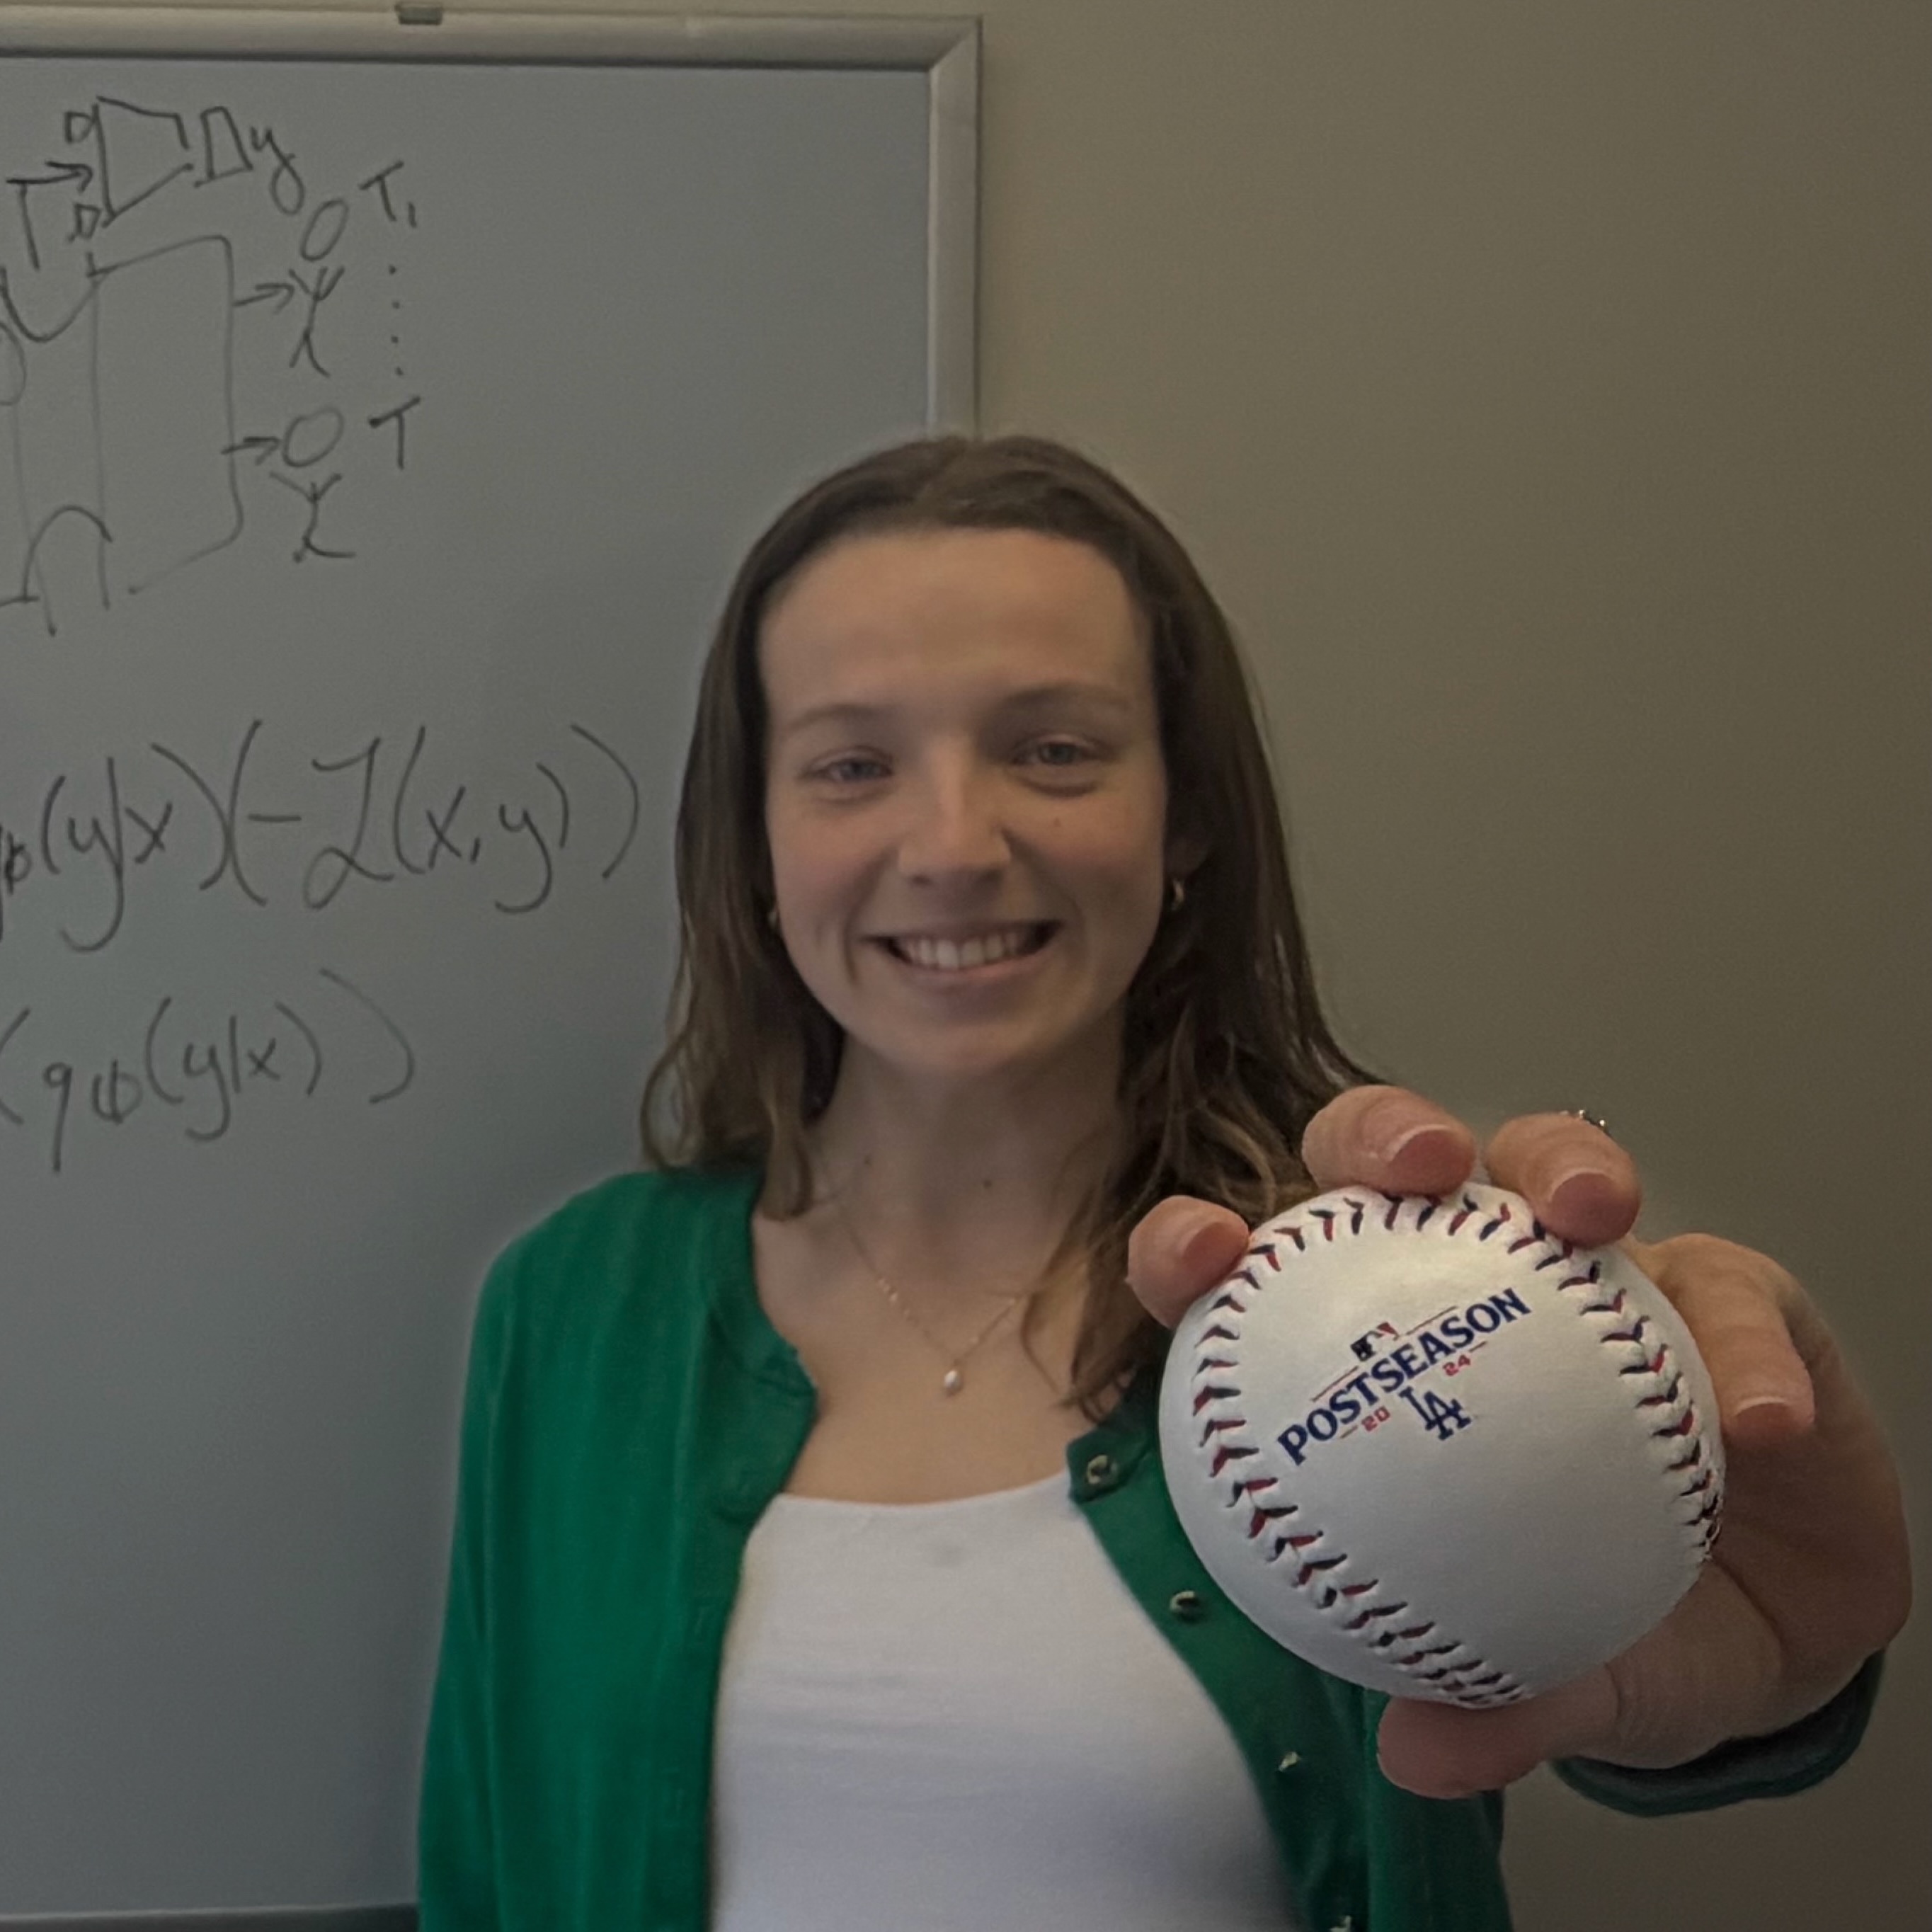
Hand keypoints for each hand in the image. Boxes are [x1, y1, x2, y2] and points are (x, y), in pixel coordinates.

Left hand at [1126, 1086, 1911, 1797]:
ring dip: (1563, 1165)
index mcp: (1371, 1356)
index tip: (1198, 1260)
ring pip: (1549, 1162)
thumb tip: (1416, 1750)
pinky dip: (1744, 1349)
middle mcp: (1467, 1282)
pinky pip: (1731, 1291)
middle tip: (1412, 1169)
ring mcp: (1593, 1267)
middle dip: (1381, 1131)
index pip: (1255, 1280)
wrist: (1780, 1628)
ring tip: (1587, 1214)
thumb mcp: (1557, 1675)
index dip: (1198, 1244)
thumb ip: (1496, 1704)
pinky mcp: (1722, 1285)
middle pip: (1391, 1164)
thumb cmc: (1616, 1623)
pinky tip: (1756, 1418)